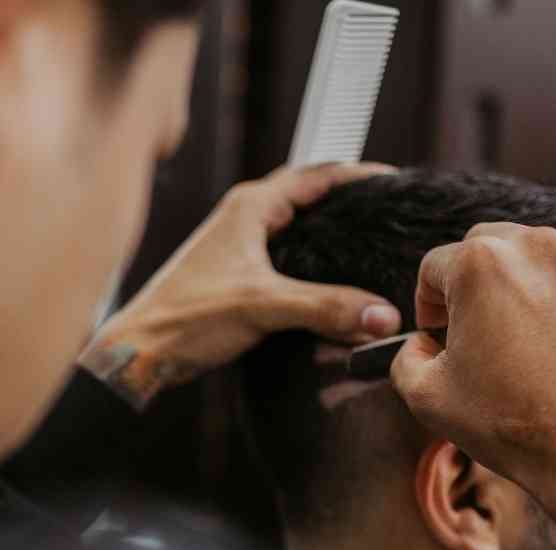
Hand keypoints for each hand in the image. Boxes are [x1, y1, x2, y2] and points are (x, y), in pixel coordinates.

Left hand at [80, 163, 400, 409]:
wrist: (142, 350)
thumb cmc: (186, 318)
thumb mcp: (263, 306)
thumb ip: (325, 307)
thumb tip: (382, 315)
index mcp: (250, 207)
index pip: (316, 175)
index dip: (358, 176)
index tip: (395, 183)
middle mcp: (244, 218)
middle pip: (308, 195)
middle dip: (347, 200)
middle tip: (387, 212)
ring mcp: (239, 245)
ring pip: (295, 226)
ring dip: (328, 230)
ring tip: (367, 241)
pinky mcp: (237, 273)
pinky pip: (285, 255)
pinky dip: (312, 260)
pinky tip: (329, 280)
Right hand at [391, 223, 555, 535]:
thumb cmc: (513, 425)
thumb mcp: (426, 396)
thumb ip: (406, 357)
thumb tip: (421, 345)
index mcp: (479, 265)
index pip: (433, 266)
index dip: (426, 303)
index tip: (438, 332)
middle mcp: (535, 248)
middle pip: (485, 247)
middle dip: (471, 286)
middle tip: (476, 333)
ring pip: (535, 256)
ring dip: (520, 286)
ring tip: (522, 341)